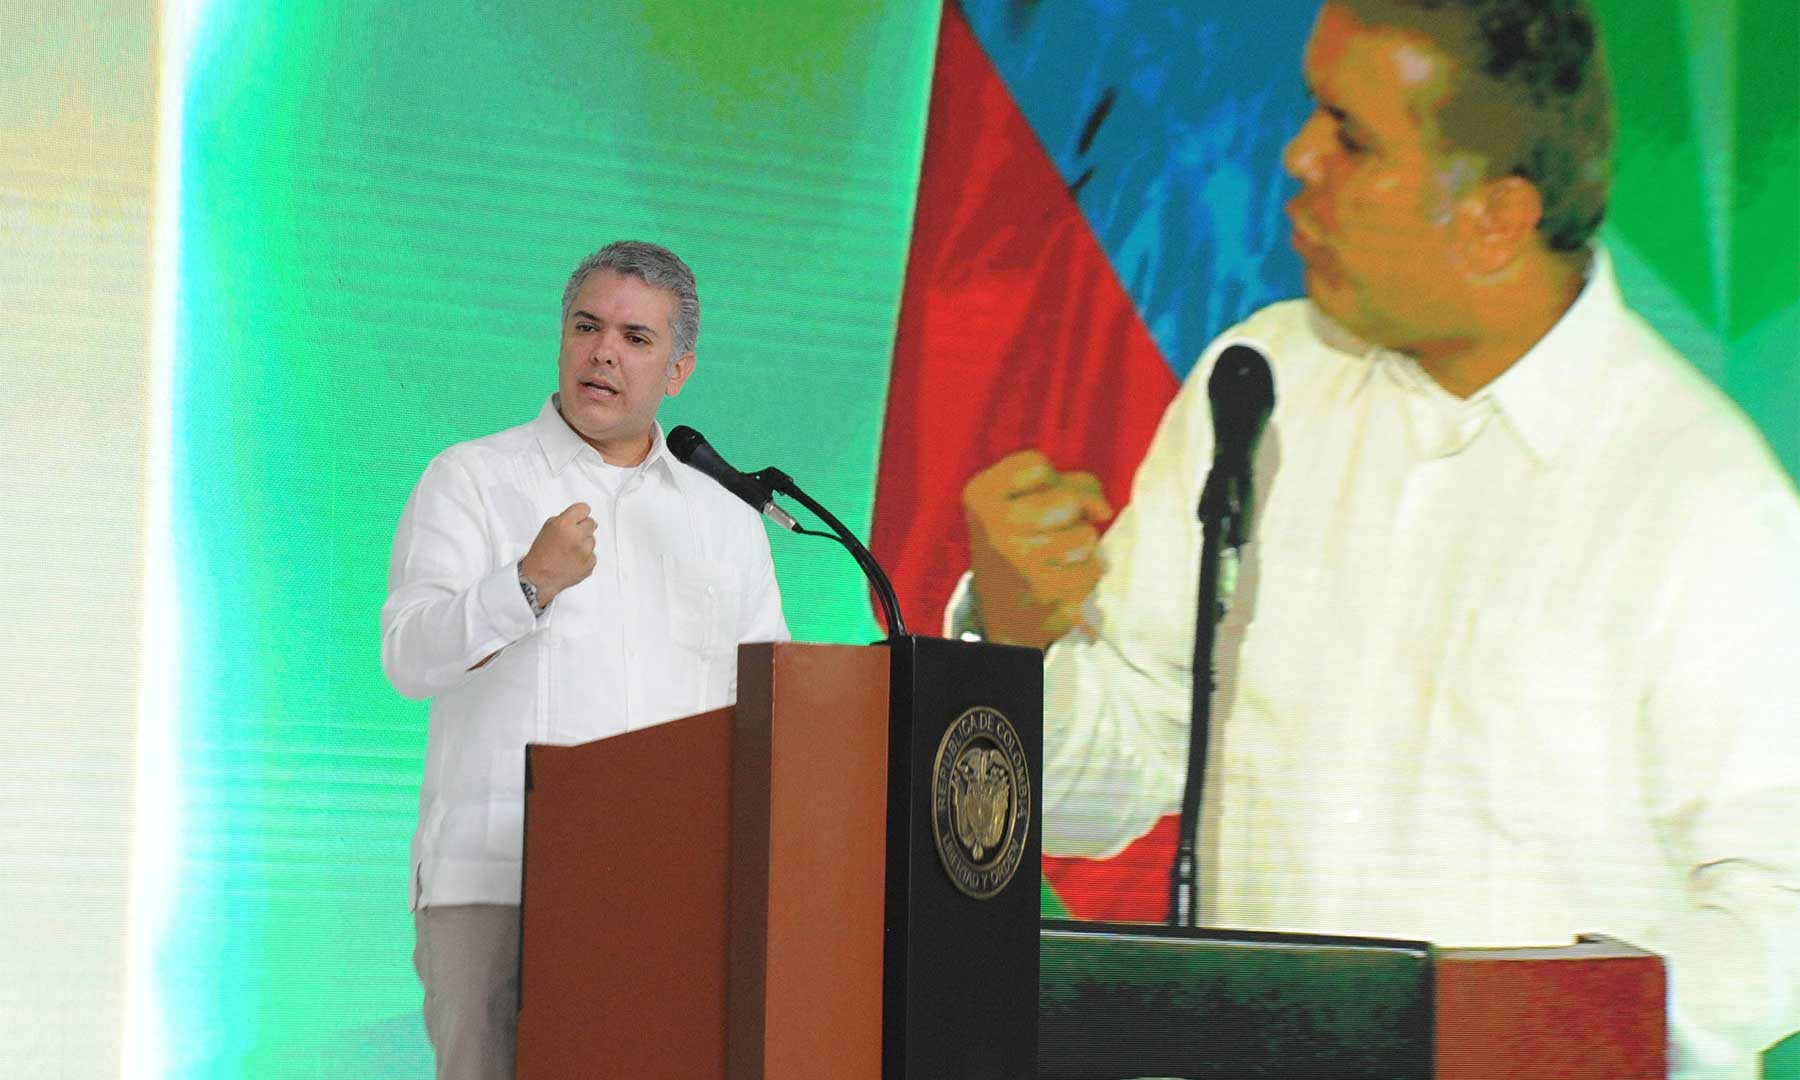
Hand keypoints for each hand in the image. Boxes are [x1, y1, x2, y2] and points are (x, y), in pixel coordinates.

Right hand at [519, 502, 596, 607]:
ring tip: (569, 551)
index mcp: (565, 524)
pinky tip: (572, 560)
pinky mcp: (590, 563)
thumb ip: (565, 518)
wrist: (540, 577)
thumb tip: (580, 516)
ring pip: (592, 540)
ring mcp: (585, 551)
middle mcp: (577, 536)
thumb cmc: (541, 553)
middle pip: (591, 523)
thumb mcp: (548, 527)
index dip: (580, 514)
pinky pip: (592, 555)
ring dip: (584, 543)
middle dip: (583, 528)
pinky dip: (584, 557)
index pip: (584, 509)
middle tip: (572, 536)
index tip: (579, 517)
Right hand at [962, 451, 1111, 648]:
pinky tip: (1062, 581)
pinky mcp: (1045, 592)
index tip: (1032, 502)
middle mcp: (993, 527)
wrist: (1004, 609)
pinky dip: (1085, 574)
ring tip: (1055, 558)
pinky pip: (1092, 569)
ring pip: (1086, 535)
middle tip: (1047, 532)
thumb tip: (1103, 509)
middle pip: (1068, 499)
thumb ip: (1073, 483)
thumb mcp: (1029, 497)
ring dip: (1081, 546)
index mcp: (981, 495)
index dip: (1048, 483)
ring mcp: (1019, 562)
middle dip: (1070, 514)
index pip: (1038, 465)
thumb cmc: (1024, 538)